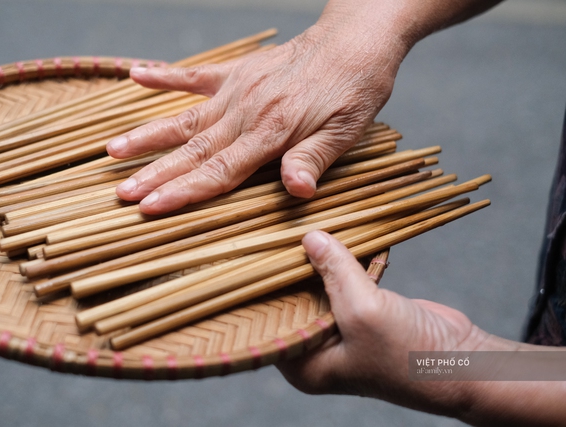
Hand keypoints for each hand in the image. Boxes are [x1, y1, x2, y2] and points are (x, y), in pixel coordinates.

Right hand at [107, 15, 407, 213]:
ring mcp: (237, 90)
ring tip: (113, 150)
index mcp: (271, 132)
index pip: (219, 171)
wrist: (354, 41)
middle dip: (156, 174)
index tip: (150, 208)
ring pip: (184, 118)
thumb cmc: (354, 90)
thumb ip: (314, 160)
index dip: (183, 191)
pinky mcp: (237, 72)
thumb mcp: (346, 131)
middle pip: (193, 150)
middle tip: (121, 193)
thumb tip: (297, 191)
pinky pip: (195, 76)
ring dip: (149, 136)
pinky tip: (137, 76)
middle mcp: (245, 112)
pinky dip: (166, 78)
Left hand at [276, 230, 486, 415]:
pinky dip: (345, 263)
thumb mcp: (364, 310)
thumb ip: (334, 271)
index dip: (261, 288)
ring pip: (320, 289)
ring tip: (305, 226)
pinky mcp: (364, 315)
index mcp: (305, 365)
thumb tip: (309, 236)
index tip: (253, 252)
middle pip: (293, 301)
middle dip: (292, 268)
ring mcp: (341, 332)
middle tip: (277, 231)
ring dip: (321, 261)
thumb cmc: (410, 354)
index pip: (268, 322)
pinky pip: (345, 284)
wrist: (466, 363)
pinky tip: (338, 236)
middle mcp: (318, 351)